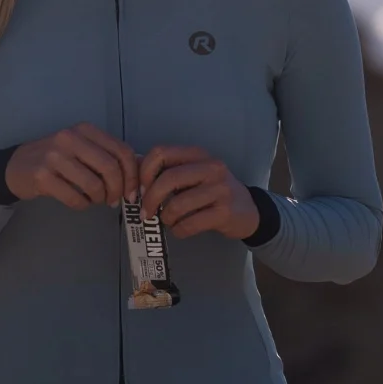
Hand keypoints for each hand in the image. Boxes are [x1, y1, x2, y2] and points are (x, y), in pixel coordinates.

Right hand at [6, 123, 138, 209]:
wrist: (16, 166)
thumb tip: (138, 172)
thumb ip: (106, 155)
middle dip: (117, 190)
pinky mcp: (42, 176)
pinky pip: (74, 198)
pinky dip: (82, 204)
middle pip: (110, 168)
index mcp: (85, 130)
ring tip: (95, 200)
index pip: (121, 151)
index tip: (131, 192)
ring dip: (99, 199)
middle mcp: (70, 138)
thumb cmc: (55, 158)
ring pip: (93, 186)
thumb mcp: (81, 148)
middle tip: (114, 200)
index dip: (132, 175)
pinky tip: (80, 201)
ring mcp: (54, 157)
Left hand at [136, 145, 259, 240]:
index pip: (161, 153)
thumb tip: (133, 165)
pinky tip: (180, 229)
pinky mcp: (224, 213)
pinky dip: (178, 230)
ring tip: (167, 221)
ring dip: (165, 217)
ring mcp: (220, 190)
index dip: (144, 172)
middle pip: (168, 179)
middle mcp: (211, 167)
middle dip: (150, 199)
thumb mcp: (193, 173)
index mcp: (198, 154)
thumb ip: (167, 168)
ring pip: (177, 204)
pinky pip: (190, 224)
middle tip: (145, 212)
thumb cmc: (213, 191)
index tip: (140, 190)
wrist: (249, 210)